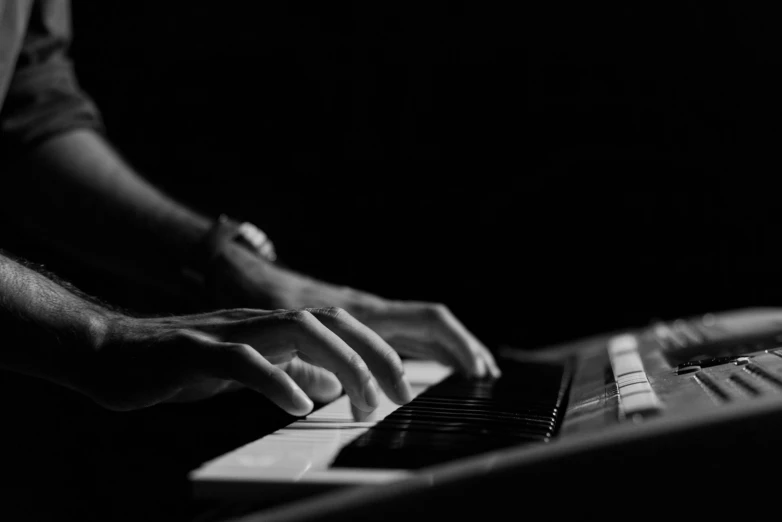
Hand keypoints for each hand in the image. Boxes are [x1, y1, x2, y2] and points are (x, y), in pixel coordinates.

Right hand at [82, 308, 412, 414]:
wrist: (110, 351)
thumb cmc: (179, 362)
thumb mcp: (249, 368)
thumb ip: (290, 370)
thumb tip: (330, 383)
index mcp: (273, 327)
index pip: (339, 327)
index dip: (376, 351)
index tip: (402, 387)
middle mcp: (258, 321)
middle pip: (331, 321)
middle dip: (374, 354)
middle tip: (399, 394)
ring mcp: (227, 331)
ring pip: (297, 330)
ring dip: (340, 362)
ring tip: (362, 402)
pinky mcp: (193, 350)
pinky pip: (241, 360)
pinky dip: (276, 380)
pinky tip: (298, 405)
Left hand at [208, 243, 499, 378]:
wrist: (254, 280)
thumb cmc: (270, 304)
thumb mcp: (288, 336)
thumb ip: (311, 365)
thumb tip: (339, 390)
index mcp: (364, 311)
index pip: (426, 320)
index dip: (455, 344)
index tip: (473, 371)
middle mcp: (374, 310)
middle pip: (434, 324)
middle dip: (463, 349)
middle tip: (486, 379)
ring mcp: (371, 314)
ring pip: (421, 330)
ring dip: (448, 351)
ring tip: (471, 378)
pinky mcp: (363, 322)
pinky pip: (404, 334)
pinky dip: (425, 351)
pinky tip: (431, 369)